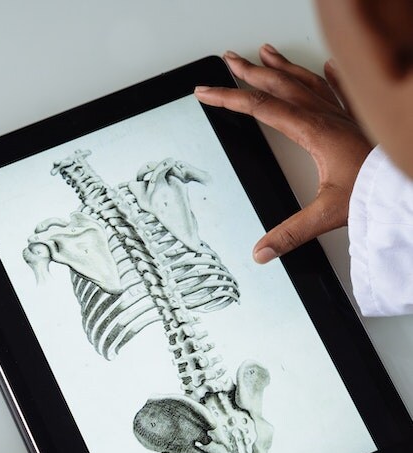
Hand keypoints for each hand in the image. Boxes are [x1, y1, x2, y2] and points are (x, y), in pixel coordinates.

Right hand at [195, 45, 372, 262]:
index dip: (228, 98)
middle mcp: (326, 117)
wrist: (408, 181)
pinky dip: (330, 75)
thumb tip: (261, 251)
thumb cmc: (376, 189)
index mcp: (312, 132)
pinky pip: (341, 89)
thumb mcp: (327, 215)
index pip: (260, 108)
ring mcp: (343, 115)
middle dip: (250, 72)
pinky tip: (327, 66)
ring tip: (266, 54)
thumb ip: (290, 234)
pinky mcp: (358, 120)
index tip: (206, 91)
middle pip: (280, 85)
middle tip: (230, 60)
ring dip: (283, 67)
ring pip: (306, 81)